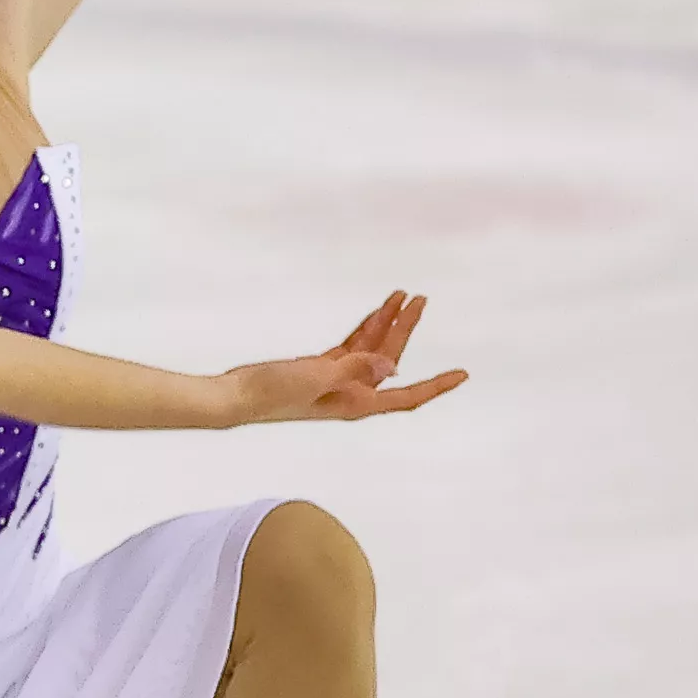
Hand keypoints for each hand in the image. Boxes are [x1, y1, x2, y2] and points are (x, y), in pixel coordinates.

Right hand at [221, 292, 465, 423]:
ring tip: (401, 295)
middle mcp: (351, 394)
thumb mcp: (317, 377)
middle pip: (391, 360)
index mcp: (356, 402)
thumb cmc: (272, 393)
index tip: (463, 374)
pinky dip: (365, 329)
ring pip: (372, 349)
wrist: (235, 397)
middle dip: (407, 330)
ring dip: (386, 324)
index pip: (406, 396)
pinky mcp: (320, 370)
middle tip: (420, 299)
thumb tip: (393, 365)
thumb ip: (355, 368)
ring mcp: (336, 381)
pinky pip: (352, 347)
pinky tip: (376, 312)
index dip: (437, 385)